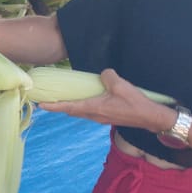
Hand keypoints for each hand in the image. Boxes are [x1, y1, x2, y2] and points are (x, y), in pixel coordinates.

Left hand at [38, 68, 173, 132]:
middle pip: (72, 111)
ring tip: (62, 100)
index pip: (69, 107)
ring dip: (70, 107)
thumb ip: (108, 77)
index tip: (41, 105)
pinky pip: (89, 112)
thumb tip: (103, 75)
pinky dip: (82, 107)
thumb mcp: (120, 85)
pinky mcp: (107, 117)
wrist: (150, 117)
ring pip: (80, 112)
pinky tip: (85, 100)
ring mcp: (101, 118)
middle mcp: (95, 115)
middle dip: (59, 107)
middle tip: (48, 102)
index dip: (54, 106)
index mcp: (94, 108)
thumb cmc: (135, 103)